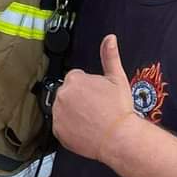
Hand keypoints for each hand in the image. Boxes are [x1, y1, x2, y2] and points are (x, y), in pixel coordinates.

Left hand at [51, 34, 138, 162]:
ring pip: (63, 109)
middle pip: (68, 93)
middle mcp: (62, 95)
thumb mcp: (117, 78)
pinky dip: (69, 127)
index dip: (88, 87)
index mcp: (74, 80)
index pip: (76, 78)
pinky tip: (84, 128)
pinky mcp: (57, 131)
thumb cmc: (119, 109)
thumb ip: (110, 56)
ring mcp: (58, 114)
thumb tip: (109, 39)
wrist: (119, 137)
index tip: (97, 96)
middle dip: (79, 98)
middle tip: (95, 107)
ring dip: (72, 112)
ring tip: (90, 118)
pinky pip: (61, 125)